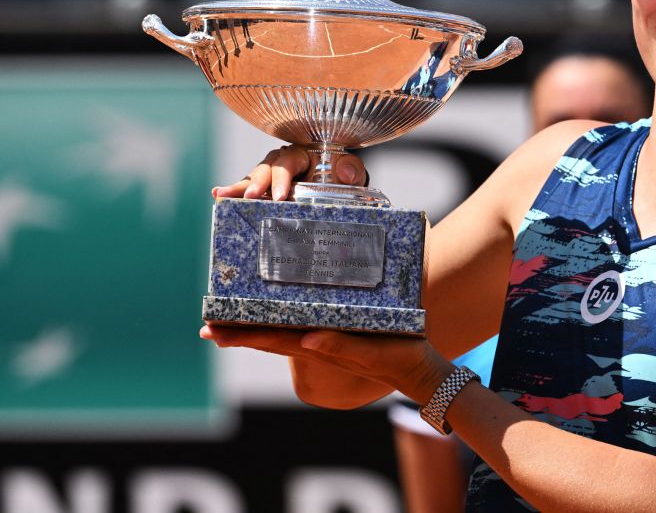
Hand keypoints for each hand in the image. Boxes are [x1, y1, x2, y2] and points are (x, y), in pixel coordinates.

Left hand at [200, 324, 453, 404]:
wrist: (421, 369)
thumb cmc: (398, 357)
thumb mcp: (371, 350)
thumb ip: (340, 347)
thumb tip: (306, 340)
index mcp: (319, 347)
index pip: (271, 339)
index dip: (241, 334)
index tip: (211, 330)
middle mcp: (317, 345)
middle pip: (269, 336)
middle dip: (238, 331)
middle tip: (207, 324)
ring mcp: (326, 341)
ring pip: (283, 332)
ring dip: (256, 327)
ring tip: (232, 319)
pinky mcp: (340, 334)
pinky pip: (305, 325)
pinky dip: (285, 320)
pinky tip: (280, 312)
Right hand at [211, 145, 366, 200]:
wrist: (338, 186)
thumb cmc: (341, 175)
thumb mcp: (349, 171)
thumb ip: (350, 169)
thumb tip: (346, 172)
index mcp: (301, 153)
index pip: (289, 163)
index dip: (283, 178)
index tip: (282, 196)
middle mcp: (281, 161)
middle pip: (265, 169)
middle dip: (257, 183)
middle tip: (252, 197)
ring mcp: (270, 175)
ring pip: (252, 178)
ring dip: (238, 187)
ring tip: (222, 195)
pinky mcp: (263, 188)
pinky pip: (246, 189)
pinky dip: (233, 191)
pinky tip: (218, 195)